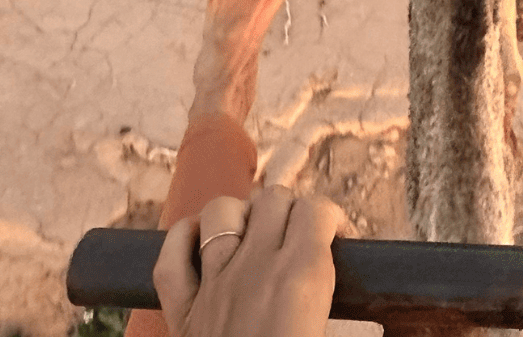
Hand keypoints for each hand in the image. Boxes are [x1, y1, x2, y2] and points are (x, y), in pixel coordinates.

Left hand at [154, 186, 346, 336]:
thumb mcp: (328, 328)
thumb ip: (339, 307)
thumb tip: (351, 307)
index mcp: (302, 277)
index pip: (317, 208)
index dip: (333, 218)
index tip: (338, 240)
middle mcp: (256, 268)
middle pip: (275, 199)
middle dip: (292, 211)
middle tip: (301, 239)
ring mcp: (214, 285)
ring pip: (222, 212)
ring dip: (243, 215)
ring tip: (256, 235)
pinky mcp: (183, 310)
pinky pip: (171, 255)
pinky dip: (183, 239)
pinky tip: (201, 241)